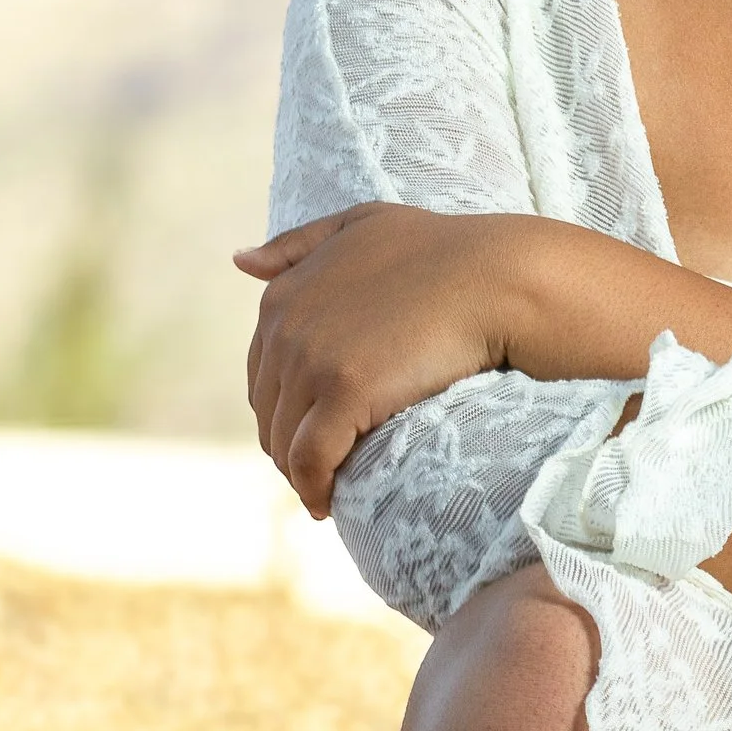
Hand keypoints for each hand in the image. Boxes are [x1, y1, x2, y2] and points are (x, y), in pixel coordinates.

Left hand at [236, 205, 524, 518]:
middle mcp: (286, 328)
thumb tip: (238, 260)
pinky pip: (310, 460)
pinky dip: (313, 488)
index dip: (286, 410)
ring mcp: (312, 361)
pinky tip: (327, 504)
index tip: (313, 432)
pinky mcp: (343, 394)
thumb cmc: (440, 250)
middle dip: (289, 445)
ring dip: (299, 474)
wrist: (493, 277)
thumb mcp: (360, 227)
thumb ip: (298, 245)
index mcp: (282, 296)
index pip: (263, 375)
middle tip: (322, 471)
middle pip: (270, 413)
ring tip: (325, 491)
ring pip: (284, 442)